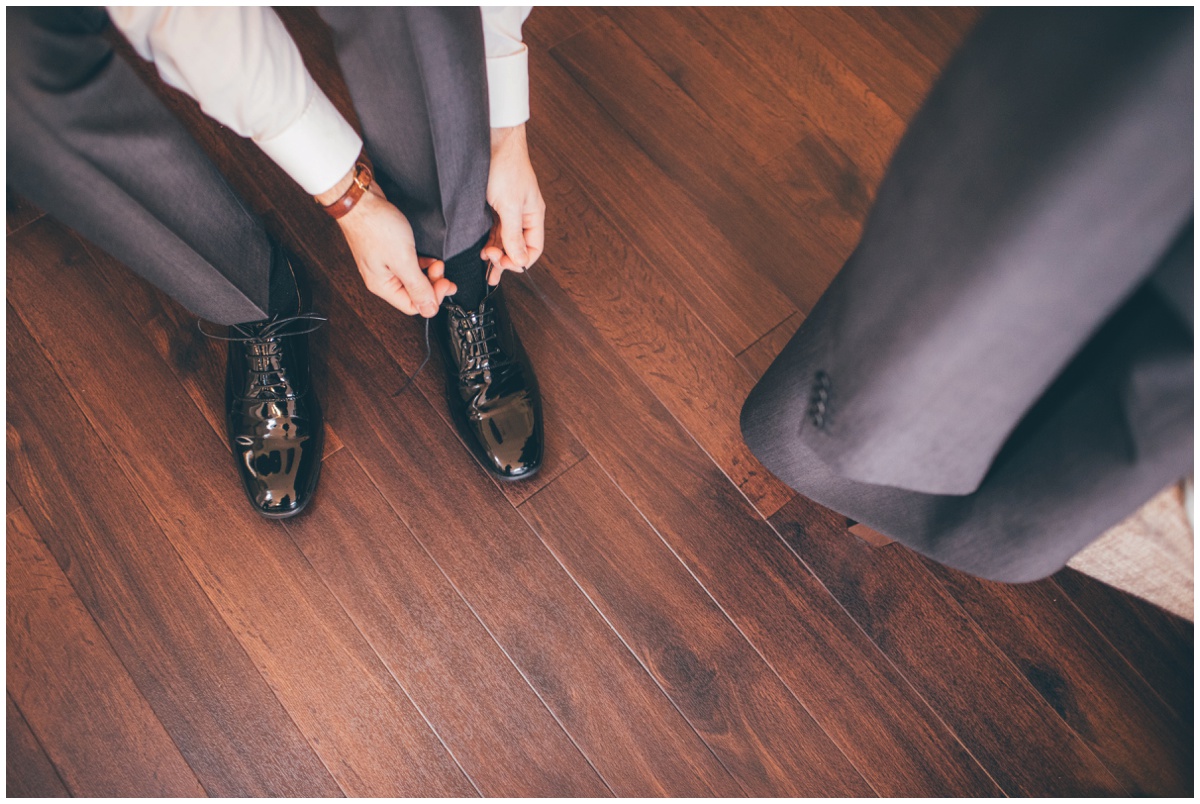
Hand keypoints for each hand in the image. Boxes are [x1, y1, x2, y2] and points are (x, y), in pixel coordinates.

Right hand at [318, 173, 454, 316]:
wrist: (360, 199)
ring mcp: (385, 265)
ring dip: (429, 273)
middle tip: (442, 270)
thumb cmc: (375, 226)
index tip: (445, 283)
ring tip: (438, 263)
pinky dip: (422, 263)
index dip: (432, 298)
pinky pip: (410, 265)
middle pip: (414, 293)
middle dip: (433, 284)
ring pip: (414, 279)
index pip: (413, 306)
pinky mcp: (389, 252)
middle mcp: (382, 279)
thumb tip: (429, 310)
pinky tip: (430, 258)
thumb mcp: (402, 260)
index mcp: (383, 286)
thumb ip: (418, 286)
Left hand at [482, 124, 545, 285]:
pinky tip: (481, 248)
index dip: (520, 261)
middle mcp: (523, 216)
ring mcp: (508, 211)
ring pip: (504, 240)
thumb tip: (520, 260)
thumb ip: (514, 235)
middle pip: (518, 247)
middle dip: (505, 258)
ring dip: (495, 252)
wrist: (492, 141)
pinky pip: (494, 230)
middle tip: (489, 261)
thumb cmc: (506, 167)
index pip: (533, 249)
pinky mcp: (494, 205)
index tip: (503, 264)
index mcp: (534, 216)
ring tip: (484, 260)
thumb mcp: (510, 206)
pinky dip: (488, 241)